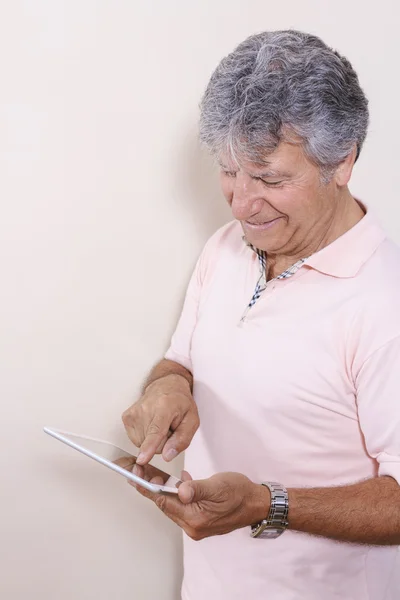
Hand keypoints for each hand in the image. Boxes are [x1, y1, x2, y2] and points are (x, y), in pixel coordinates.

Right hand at [122, 374, 198, 465]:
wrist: (166, 386)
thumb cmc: (179, 402)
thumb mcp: (192, 420)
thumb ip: (182, 439)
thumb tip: (168, 455)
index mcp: (164, 407)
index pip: (156, 431)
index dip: (149, 446)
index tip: (142, 459)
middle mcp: (146, 408)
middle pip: (153, 444)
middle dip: (163, 442)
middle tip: (168, 427)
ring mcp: (134, 413)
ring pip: (143, 444)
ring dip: (154, 439)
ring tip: (159, 424)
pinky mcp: (126, 418)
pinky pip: (137, 440)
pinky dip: (145, 436)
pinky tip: (150, 424)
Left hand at [130, 470, 270, 540]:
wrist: (258, 504)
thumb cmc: (240, 493)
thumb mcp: (218, 486)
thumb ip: (197, 488)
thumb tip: (180, 490)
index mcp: (195, 519)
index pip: (164, 502)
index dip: (148, 488)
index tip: (134, 476)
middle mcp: (193, 526)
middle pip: (165, 505)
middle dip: (151, 487)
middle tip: (139, 471)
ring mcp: (197, 525)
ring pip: (173, 505)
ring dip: (164, 490)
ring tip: (153, 474)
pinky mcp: (200, 519)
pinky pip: (183, 506)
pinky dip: (177, 493)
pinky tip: (178, 482)